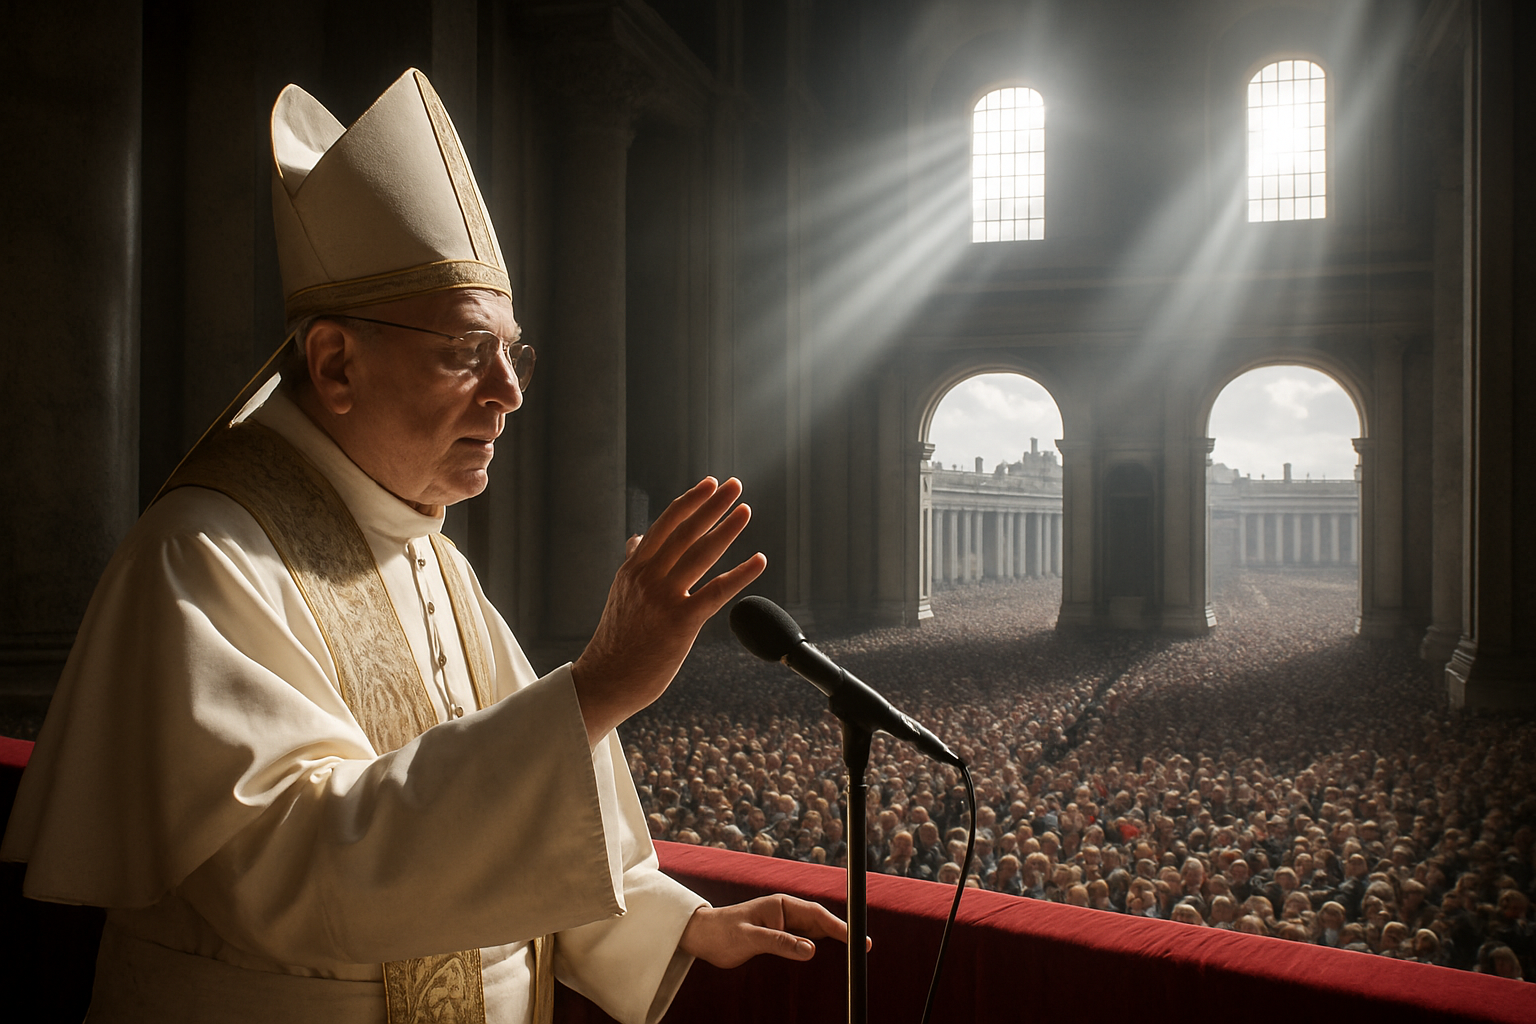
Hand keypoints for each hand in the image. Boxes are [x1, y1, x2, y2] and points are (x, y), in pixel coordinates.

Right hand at [570, 477, 766, 744]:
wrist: (604, 681)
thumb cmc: (617, 642)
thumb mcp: (619, 595)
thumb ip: (632, 564)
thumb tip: (636, 539)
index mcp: (633, 569)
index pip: (664, 525)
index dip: (690, 502)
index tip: (709, 484)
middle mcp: (646, 577)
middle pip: (685, 532)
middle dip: (713, 505)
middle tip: (735, 485)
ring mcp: (662, 598)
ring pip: (700, 555)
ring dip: (727, 529)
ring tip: (746, 511)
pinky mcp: (679, 623)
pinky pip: (716, 592)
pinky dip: (740, 574)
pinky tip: (759, 560)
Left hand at [677, 895, 866, 969]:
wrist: (704, 937)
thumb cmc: (723, 933)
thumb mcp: (750, 938)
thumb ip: (780, 942)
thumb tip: (810, 949)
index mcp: (780, 905)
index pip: (816, 915)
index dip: (839, 926)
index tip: (857, 938)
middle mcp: (785, 912)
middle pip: (820, 923)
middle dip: (842, 933)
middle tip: (863, 948)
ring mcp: (783, 924)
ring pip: (814, 933)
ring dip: (832, 942)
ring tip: (853, 954)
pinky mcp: (778, 937)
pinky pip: (803, 941)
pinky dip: (818, 948)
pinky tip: (829, 958)